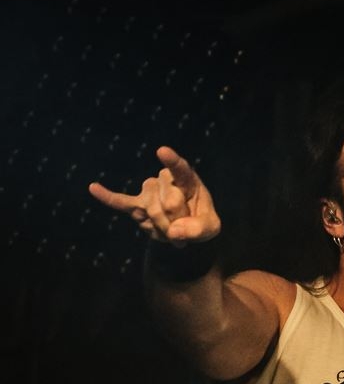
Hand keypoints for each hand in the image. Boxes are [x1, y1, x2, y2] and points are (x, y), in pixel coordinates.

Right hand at [88, 146, 220, 246]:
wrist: (186, 228)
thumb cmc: (200, 220)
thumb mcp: (210, 227)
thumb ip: (198, 229)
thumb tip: (175, 232)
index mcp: (187, 179)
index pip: (179, 168)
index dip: (172, 161)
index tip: (162, 152)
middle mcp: (165, 180)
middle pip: (169, 204)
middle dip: (179, 223)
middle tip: (184, 226)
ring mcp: (148, 191)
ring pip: (153, 213)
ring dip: (164, 229)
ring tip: (172, 229)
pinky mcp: (136, 204)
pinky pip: (121, 201)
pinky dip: (107, 197)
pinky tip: (93, 188)